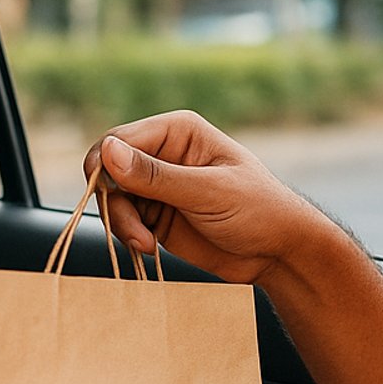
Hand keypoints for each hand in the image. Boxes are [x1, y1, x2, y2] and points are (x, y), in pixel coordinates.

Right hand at [83, 111, 331, 286]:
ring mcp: (157, 186)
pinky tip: (148, 247)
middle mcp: (162, 154)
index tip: (109, 194)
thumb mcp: (209, 192)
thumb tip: (108, 151)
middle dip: (112, 200)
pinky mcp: (155, 215)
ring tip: (145, 243)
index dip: (105, 165)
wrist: (277, 252)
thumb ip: (157, 176)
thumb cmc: (258, 210)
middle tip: (132, 228)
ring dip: (121, 223)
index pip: (120, 139)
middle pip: (108, 168)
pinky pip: (123, 220)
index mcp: (177, 131)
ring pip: (112, 198)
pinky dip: (127, 235)